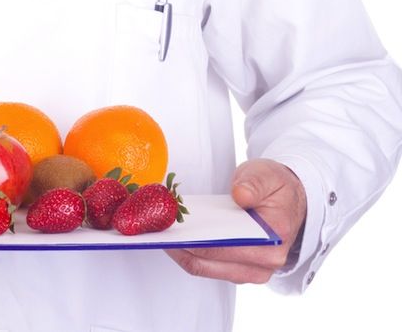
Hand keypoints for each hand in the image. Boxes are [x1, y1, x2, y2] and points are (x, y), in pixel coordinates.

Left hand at [165, 158, 306, 283]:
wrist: (290, 200)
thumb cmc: (277, 188)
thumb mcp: (267, 175)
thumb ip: (254, 183)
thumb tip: (241, 196)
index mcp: (274, 239)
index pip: (225, 246)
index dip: (194, 240)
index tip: (170, 228)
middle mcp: (266, 264)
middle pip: (209, 261)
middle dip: (180, 247)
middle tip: (154, 231)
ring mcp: (252, 271)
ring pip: (204, 268)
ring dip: (179, 253)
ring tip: (157, 235)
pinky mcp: (239, 270)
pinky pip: (207, 266)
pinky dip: (187, 254)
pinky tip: (171, 239)